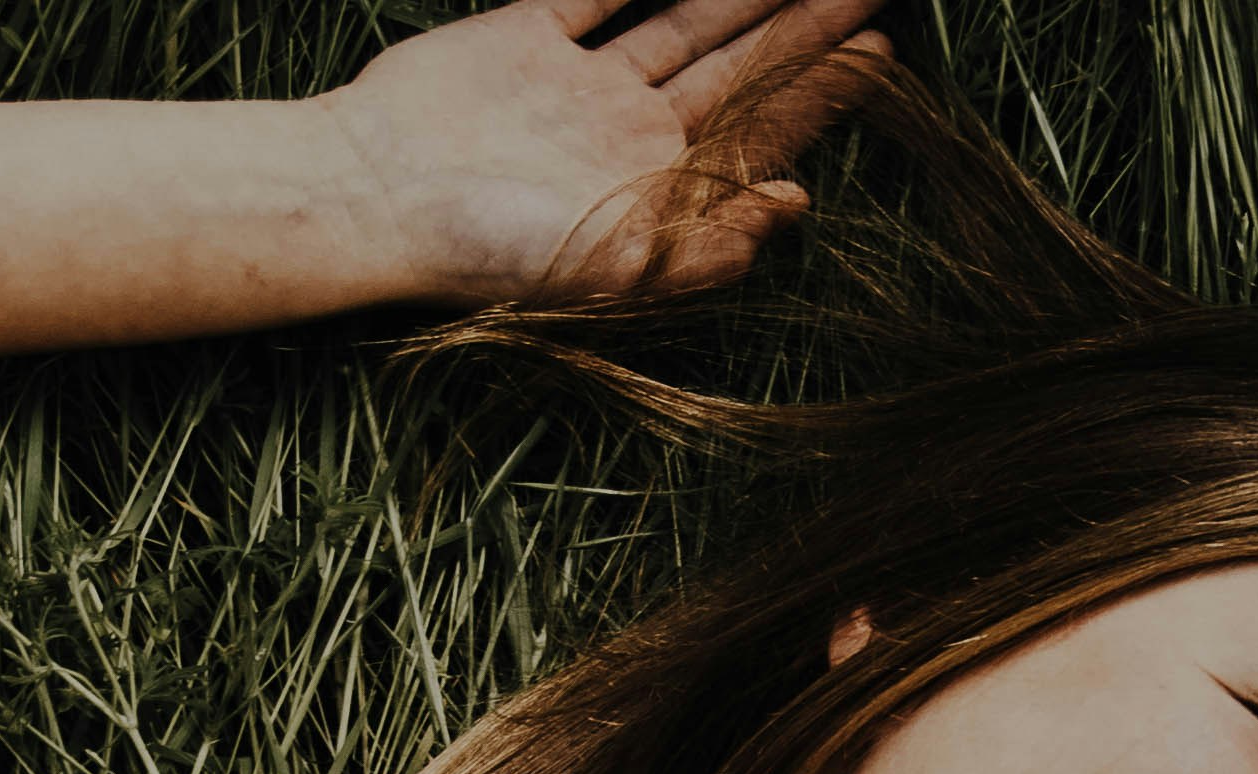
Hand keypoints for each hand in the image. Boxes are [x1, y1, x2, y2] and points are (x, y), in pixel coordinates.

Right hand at [318, 0, 893, 310]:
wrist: (374, 197)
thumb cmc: (490, 250)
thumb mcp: (613, 265)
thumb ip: (710, 241)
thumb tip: (798, 201)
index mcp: (663, 189)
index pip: (763, 129)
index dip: (826, 92)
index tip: (884, 52)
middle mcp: (632, 134)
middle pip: (741, 67)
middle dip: (807, 28)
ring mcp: (581, 84)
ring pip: (684, 21)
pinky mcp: (526, 38)